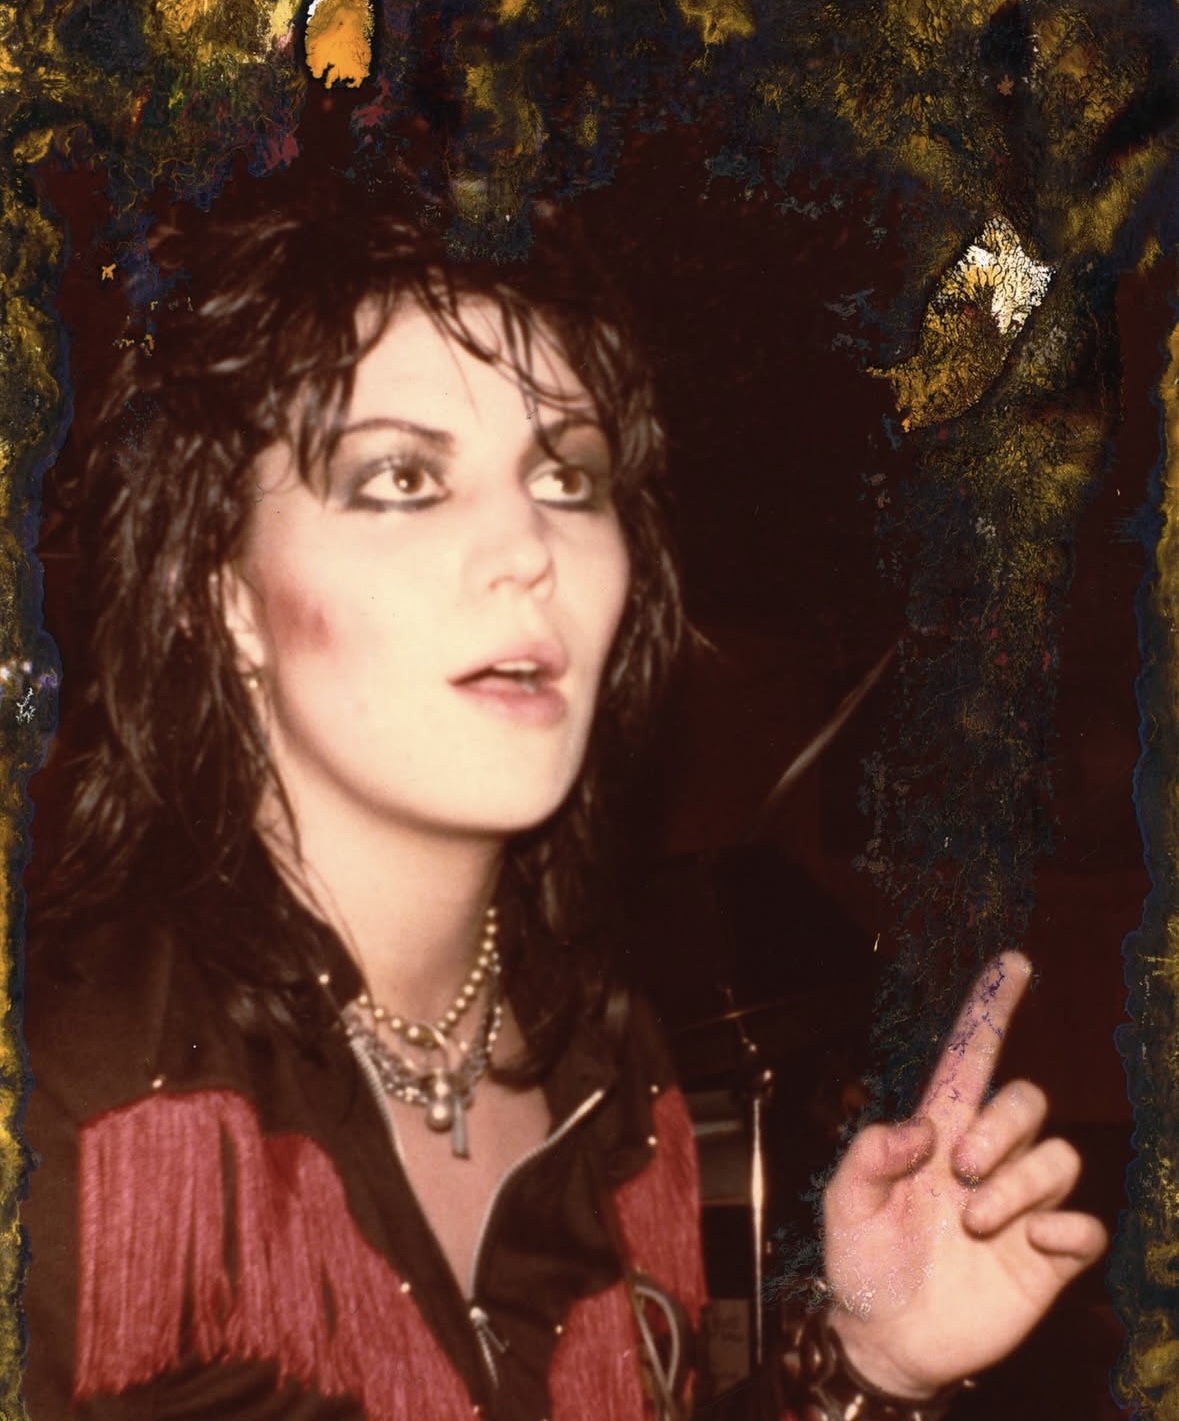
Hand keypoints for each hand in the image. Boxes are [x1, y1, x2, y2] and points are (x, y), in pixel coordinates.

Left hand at [821, 951, 1106, 1398]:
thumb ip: (869, 1155)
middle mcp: (986, 1158)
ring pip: (1058, 1158)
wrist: (886, 1341)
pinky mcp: (1046, 1259)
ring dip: (1020, 1184)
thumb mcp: (845, 1204)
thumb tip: (922, 1130)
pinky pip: (1086, 1227)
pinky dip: (1067, 1229)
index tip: (1013, 963)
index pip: (970, 1058)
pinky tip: (1030, 1245)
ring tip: (976, 1222)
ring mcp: (1020, 1207)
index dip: (991, 1010)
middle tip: (961, 1170)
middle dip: (1003, 1126)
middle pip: (1028, 1101)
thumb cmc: (862, 1261)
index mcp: (937, 1133)